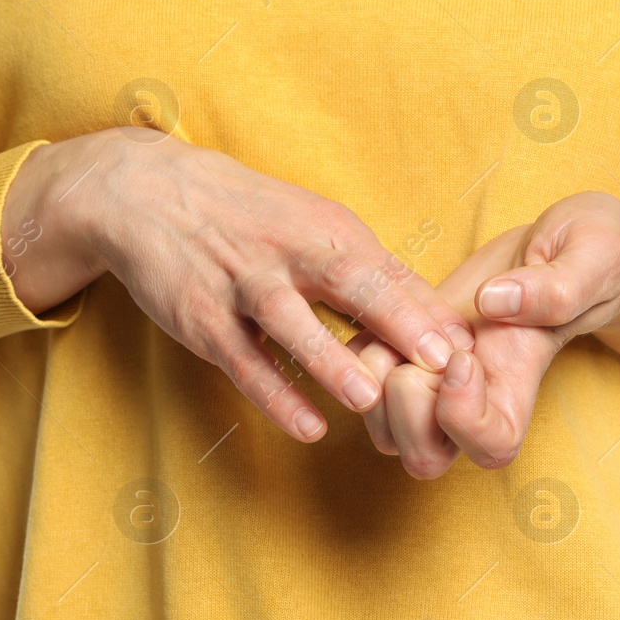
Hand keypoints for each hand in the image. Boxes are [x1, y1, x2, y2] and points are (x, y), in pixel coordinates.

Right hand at [0, 130, 474, 442]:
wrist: (147, 192)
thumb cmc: (250, 218)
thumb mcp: (313, 227)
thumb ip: (371, 274)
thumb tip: (439, 321)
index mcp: (327, 228)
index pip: (387, 270)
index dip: (429, 310)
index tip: (472, 349)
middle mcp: (289, 251)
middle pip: (349, 284)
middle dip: (397, 321)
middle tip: (440, 362)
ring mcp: (243, 284)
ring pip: (291, 324)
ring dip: (330, 360)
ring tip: (370, 397)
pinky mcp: (204, 318)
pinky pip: (244, 361)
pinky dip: (275, 394)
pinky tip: (308, 426)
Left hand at [352, 192, 619, 477]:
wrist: (556, 244)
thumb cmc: (588, 252)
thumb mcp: (594, 253)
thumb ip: (558, 286)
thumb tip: (496, 303)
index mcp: (519, 384)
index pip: (490, 448)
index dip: (463, 415)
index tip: (464, 355)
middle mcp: (473, 398)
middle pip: (425, 458)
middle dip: (408, 404)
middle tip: (427, 345)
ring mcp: (434, 382)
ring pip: (383, 433)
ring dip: (377, 381)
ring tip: (402, 327)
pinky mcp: (402, 351)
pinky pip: (357, 383)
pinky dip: (357, 353)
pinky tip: (384, 311)